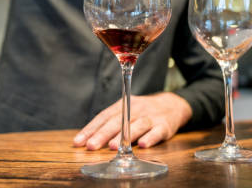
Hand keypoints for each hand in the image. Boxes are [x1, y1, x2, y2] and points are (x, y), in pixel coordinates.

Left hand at [73, 92, 191, 149]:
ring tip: (112, 147)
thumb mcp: (128, 110)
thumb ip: (112, 123)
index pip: (104, 116)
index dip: (91, 128)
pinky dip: (150, 138)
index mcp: (124, 105)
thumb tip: (89, 139)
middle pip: (118, 121)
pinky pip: (157, 132)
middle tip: (91, 146)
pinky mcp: (165, 125)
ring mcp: (151, 117)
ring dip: (124, 136)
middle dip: (103, 134)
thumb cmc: (144, 112)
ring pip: (137, 125)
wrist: (173, 105)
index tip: (79, 142)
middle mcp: (136, 109)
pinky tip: (142, 145)